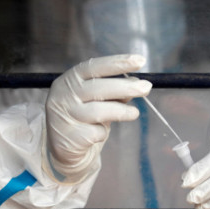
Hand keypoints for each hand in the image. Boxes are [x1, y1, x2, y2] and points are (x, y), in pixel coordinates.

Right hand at [46, 54, 150, 181]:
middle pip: (97, 88)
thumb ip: (114, 91)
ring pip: (98, 111)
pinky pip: (96, 132)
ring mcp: (65, 116)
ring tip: (135, 113)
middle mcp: (63, 95)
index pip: (93, 66)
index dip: (117, 63)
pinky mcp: (70, 137)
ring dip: (121, 111)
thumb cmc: (83, 118)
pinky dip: (103, 132)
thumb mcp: (97, 100)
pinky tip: (100, 132)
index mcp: (69, 80)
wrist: (64, 148)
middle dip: (124, 87)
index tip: (140, 60)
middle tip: (147, 87)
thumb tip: (137, 83)